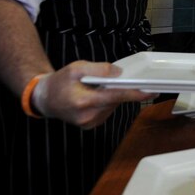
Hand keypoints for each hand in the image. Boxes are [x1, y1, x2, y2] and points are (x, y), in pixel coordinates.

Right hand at [32, 61, 154, 128]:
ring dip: (110, 96)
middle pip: (115, 100)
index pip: (115, 96)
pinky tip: (94, 98)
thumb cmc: (59, 82)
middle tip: (107, 81)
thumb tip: (118, 73)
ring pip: (112, 106)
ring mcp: (89, 123)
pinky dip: (105, 102)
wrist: (44, 98)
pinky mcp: (90, 125)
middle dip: (117, 90)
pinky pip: (106, 111)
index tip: (151, 92)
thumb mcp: (76, 68)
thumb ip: (99, 69)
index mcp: (83, 101)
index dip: (135, 94)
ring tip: (94, 90)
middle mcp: (88, 116)